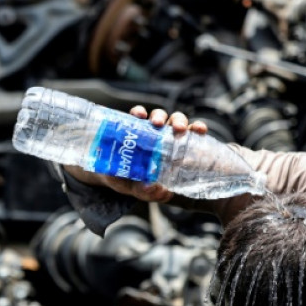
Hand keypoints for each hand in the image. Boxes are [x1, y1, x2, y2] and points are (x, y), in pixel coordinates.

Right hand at [62, 106, 210, 202]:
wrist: (104, 173)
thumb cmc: (127, 181)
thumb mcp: (137, 190)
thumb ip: (149, 193)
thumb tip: (163, 193)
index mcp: (170, 151)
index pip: (188, 136)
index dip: (197, 129)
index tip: (200, 130)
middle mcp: (161, 137)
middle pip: (175, 122)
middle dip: (179, 121)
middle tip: (178, 129)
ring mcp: (146, 129)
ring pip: (159, 116)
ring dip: (160, 116)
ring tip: (156, 124)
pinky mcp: (130, 124)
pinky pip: (137, 114)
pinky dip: (139, 112)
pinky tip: (138, 115)